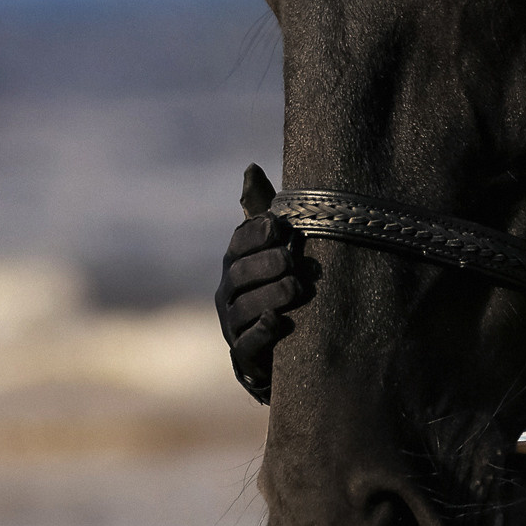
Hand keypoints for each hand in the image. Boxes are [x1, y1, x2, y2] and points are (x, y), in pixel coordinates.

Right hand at [217, 164, 309, 403]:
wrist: (284, 351)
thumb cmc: (280, 289)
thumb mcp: (276, 251)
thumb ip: (263, 215)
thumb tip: (249, 167)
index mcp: (236, 265)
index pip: (238, 244)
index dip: (255, 234)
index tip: (280, 226)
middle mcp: (228, 293)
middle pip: (239, 274)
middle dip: (266, 264)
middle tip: (293, 260)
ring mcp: (233, 326)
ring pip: (244, 308)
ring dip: (271, 295)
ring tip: (297, 290)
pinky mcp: (245, 357)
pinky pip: (247, 345)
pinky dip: (262, 333)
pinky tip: (279, 322)